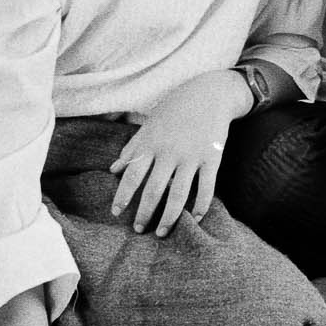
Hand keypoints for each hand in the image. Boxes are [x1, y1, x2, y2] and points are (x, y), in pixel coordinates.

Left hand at [110, 70, 248, 234]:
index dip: (123, 196)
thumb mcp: (149, 125)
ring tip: (162, 232)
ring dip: (169, 217)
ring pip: (178, 194)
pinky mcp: (213, 158)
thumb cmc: (175, 108)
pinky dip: (201, 206)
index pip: (132, 175)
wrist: (210, 93)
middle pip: (154, 190)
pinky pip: (206, 188)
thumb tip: (113, 170)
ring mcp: (192, 156)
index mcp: (151, 143)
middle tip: (138, 229)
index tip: (116, 212)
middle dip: (144, 213)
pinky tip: (194, 218)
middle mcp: (170, 152)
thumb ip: (132, 148)